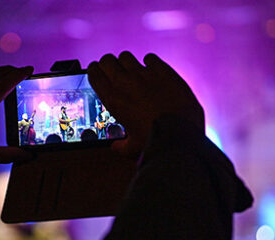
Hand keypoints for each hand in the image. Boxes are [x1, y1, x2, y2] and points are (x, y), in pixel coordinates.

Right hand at [87, 52, 203, 156]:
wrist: (180, 135)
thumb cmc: (156, 142)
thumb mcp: (133, 148)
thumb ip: (121, 146)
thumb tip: (116, 148)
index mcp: (113, 99)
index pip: (94, 74)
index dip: (94, 72)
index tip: (97, 73)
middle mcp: (125, 83)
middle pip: (107, 60)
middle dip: (108, 64)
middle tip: (113, 72)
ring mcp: (144, 74)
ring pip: (125, 56)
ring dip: (126, 62)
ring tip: (132, 72)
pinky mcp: (163, 71)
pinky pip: (150, 57)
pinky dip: (149, 63)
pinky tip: (152, 71)